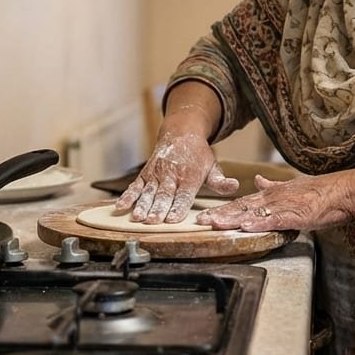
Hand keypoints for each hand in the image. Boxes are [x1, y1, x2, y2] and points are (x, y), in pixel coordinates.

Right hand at [114, 109, 238, 223]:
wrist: (181, 133)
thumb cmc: (198, 156)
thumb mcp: (212, 166)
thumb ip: (220, 180)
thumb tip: (234, 186)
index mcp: (190, 176)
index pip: (184, 195)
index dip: (178, 207)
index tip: (173, 220)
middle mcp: (171, 174)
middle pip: (164, 195)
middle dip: (158, 209)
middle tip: (152, 222)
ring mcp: (156, 174)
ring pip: (148, 192)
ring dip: (141, 205)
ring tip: (137, 217)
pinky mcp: (145, 173)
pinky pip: (135, 186)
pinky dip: (127, 196)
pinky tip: (120, 207)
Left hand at [197, 173, 349, 232]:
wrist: (340, 192)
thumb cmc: (319, 192)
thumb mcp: (292, 185)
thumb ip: (273, 185)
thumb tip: (258, 180)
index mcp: (271, 194)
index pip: (242, 202)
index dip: (224, 209)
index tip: (207, 215)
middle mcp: (273, 199)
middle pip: (242, 208)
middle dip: (221, 215)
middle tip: (201, 222)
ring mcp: (283, 207)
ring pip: (254, 213)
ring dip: (234, 219)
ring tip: (216, 224)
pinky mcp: (295, 216)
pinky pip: (274, 220)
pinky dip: (259, 224)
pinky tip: (246, 227)